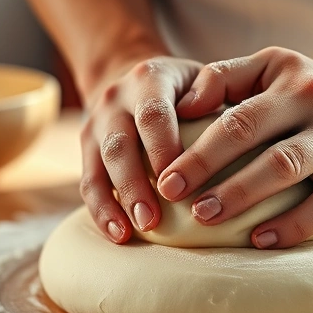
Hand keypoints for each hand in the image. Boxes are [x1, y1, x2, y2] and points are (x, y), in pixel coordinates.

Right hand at [80, 56, 202, 242]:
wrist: (135, 78)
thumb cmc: (186, 88)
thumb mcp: (203, 78)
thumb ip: (216, 95)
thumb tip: (225, 132)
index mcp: (149, 79)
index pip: (153, 114)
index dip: (163, 149)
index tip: (177, 183)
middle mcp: (116, 99)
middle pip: (119, 144)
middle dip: (134, 185)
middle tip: (151, 221)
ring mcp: (96, 123)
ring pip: (98, 165)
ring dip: (115, 202)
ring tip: (129, 233)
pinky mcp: (87, 147)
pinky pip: (88, 182)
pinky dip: (101, 210)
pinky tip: (118, 234)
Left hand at [157, 47, 312, 248]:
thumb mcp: (280, 69)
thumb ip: (228, 77)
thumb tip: (181, 104)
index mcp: (289, 78)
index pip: (233, 110)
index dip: (195, 145)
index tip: (162, 175)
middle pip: (252, 134)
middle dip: (207, 167)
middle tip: (171, 196)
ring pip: (286, 168)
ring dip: (242, 194)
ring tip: (205, 217)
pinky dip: (292, 224)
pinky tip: (261, 240)